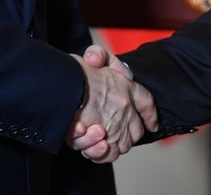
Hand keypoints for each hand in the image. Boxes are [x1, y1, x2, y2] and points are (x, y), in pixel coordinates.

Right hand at [66, 47, 157, 162]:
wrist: (60, 86)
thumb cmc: (74, 72)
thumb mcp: (91, 56)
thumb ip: (99, 55)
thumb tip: (95, 61)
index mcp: (126, 88)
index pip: (146, 103)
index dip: (149, 115)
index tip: (151, 123)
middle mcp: (124, 109)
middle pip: (136, 131)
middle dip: (125, 133)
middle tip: (108, 128)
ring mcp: (114, 126)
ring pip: (121, 145)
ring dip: (109, 143)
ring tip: (96, 134)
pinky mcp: (100, 140)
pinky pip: (107, 154)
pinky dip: (99, 151)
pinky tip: (92, 141)